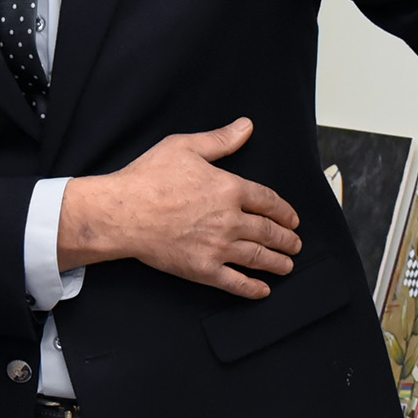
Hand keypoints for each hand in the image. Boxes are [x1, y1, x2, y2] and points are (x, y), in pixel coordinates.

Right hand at [57, 118, 302, 298]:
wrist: (122, 213)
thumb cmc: (148, 178)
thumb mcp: (184, 147)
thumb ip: (220, 140)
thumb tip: (246, 127)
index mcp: (229, 189)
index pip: (268, 201)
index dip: (285, 211)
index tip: (292, 219)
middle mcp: (230, 220)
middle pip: (268, 231)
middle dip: (286, 239)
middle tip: (295, 245)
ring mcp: (218, 247)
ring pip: (258, 257)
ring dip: (277, 263)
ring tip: (287, 266)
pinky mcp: (203, 269)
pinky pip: (235, 282)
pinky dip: (252, 288)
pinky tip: (262, 290)